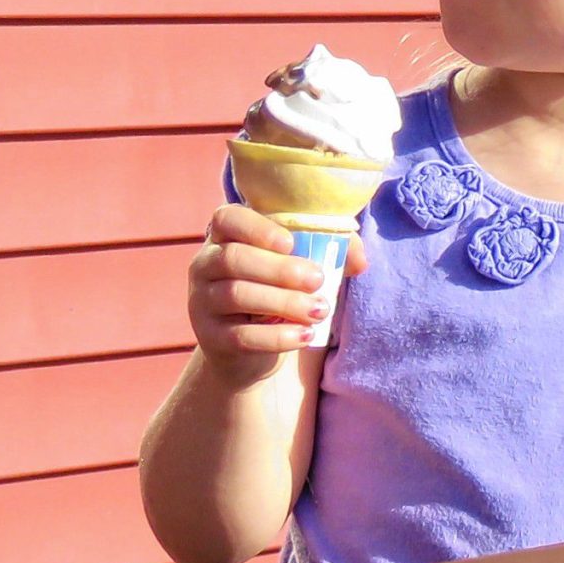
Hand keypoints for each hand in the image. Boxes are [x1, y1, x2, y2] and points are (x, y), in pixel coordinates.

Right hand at [186, 203, 366, 381]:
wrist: (253, 344)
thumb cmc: (280, 289)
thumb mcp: (301, 265)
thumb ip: (333, 252)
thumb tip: (360, 261)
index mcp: (225, 237)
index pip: (226, 218)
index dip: (257, 227)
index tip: (291, 243)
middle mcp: (205, 266)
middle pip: (233, 259)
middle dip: (280, 269)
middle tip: (317, 279)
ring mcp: (202, 302)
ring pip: (236, 295)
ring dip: (284, 302)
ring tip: (319, 310)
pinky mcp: (210, 338)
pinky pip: (240, 336)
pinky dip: (277, 337)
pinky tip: (305, 335)